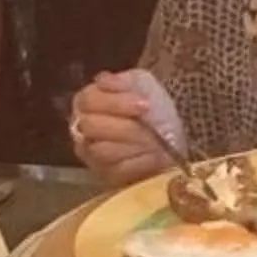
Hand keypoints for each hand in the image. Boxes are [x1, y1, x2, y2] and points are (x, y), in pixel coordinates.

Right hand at [68, 70, 175, 185]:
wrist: (173, 133)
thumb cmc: (152, 105)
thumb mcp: (142, 84)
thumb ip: (122, 80)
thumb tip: (104, 81)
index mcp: (87, 101)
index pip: (89, 100)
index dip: (116, 103)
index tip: (144, 104)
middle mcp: (82, 129)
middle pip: (91, 126)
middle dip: (126, 126)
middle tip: (151, 125)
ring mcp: (91, 155)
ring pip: (101, 150)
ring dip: (133, 144)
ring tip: (156, 140)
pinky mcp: (107, 175)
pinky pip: (117, 171)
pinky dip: (140, 162)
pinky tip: (156, 156)